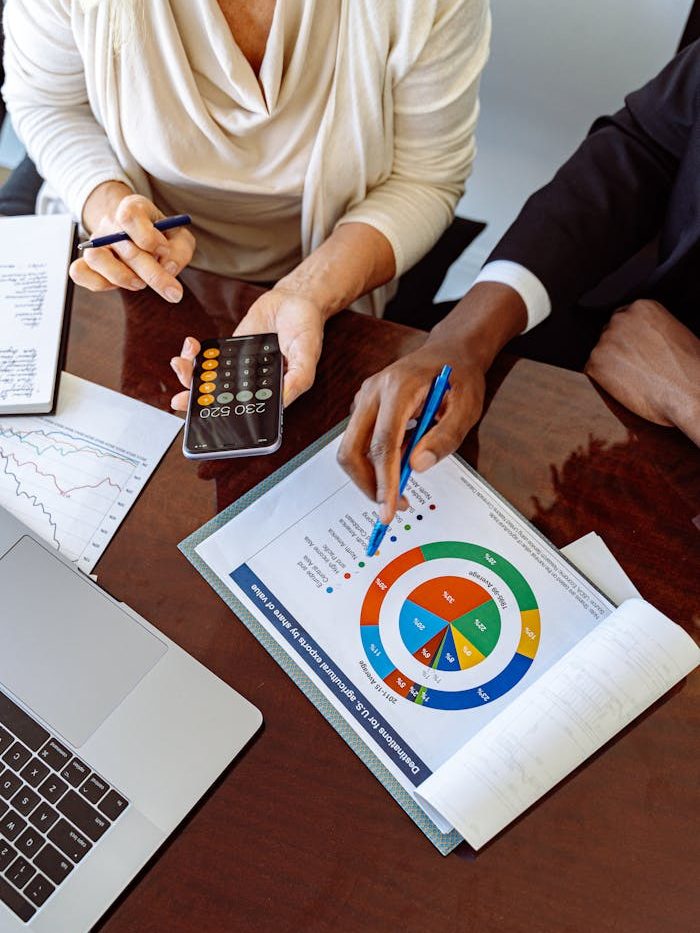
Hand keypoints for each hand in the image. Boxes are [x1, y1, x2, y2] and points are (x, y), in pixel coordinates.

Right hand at [70, 183, 195, 302]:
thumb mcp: (180, 238)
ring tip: (141, 283)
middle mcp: (110, 224)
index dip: (149, 238)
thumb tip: (167, 267)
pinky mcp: (86, 263)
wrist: (137, 237)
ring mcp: (95, 243)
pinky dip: (99, 283)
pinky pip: (79, 272)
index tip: (164, 250)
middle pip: (123, 246)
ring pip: (96, 258)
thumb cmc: (161, 238)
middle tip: (173, 292)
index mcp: (133, 208)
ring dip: (123, 277)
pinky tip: (119, 285)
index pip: (129, 216)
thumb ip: (180, 250)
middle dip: (153, 273)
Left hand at [169, 287, 324, 411]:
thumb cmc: (306, 328)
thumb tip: (281, 400)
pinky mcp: (230, 350)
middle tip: (181, 398)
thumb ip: (297, 379)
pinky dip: (196, 355)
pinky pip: (209, 358)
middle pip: (220, 398)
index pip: (243, 411)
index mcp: (271, 391)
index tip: (202, 414)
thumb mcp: (307, 355)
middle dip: (196, 399)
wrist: (294, 299)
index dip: (221, 416)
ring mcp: (239, 367)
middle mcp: (253, 383)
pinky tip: (191, 348)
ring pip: (210, 379)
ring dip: (190, 375)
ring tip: (182, 364)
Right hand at [337, 340, 486, 523]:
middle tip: (392, 506)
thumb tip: (418, 465)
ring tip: (402, 486)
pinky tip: (399, 462)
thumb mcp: (467, 407)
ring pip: (352, 448)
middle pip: (352, 449)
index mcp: (397, 388)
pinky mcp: (364, 407)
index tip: (389, 508)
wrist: (450, 351)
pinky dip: (374, 462)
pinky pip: (359, 441)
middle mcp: (372, 392)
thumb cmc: (460, 376)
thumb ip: (445, 436)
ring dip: (371, 475)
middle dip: (367, 484)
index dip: (384, 481)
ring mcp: (364, 398)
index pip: (382, 443)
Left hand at [585, 300, 699, 443]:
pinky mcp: (596, 362)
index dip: (628, 338)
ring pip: (600, 353)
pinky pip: (592, 371)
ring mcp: (606, 339)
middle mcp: (621, 318)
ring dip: (610, 365)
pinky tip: (623, 386)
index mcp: (643, 306)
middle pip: (608, 333)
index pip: (624, 319)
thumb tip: (638, 338)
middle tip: (634, 367)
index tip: (635, 350)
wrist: (690, 391)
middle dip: (617, 350)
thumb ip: (650, 328)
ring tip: (634, 378)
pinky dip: (603, 380)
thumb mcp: (674, 332)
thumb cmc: (690, 368)